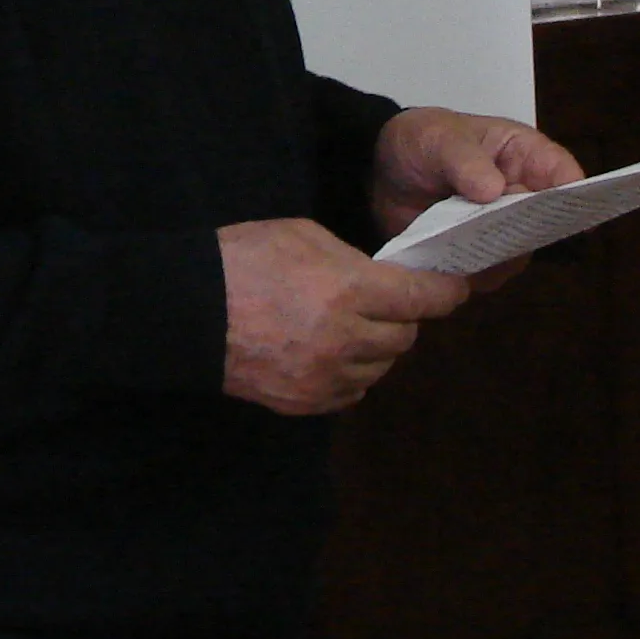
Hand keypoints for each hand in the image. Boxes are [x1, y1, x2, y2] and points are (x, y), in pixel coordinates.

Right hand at [218, 218, 470, 415]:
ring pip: (381, 366)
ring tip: (350, 326)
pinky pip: (352, 391)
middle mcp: (345, 340)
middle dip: (402, 317)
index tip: (454, 288)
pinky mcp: (306, 402)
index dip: (444, 292)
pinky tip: (329, 351)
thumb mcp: (304, 237)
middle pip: (404, 337)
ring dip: (376, 346)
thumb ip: (353, 262)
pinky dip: (351, 372)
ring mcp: (325, 377)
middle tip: (386, 302)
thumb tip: (383, 282)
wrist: (186, 310)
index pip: (421, 298)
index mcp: (348, 291)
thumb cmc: (242, 259)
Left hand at [370, 107, 586, 290]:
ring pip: (519, 252)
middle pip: (545, 220)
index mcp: (523, 154)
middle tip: (506, 234)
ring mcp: (500, 229)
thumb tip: (494, 191)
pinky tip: (452, 264)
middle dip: (530, 230)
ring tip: (468, 247)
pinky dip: (472, 272)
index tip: (578, 213)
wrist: (381, 171)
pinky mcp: (477, 255)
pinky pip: (487, 273)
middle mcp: (520, 195)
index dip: (574, 192)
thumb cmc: (422, 141)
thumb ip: (466, 161)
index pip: (561, 171)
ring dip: (498, 255)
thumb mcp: (439, 139)